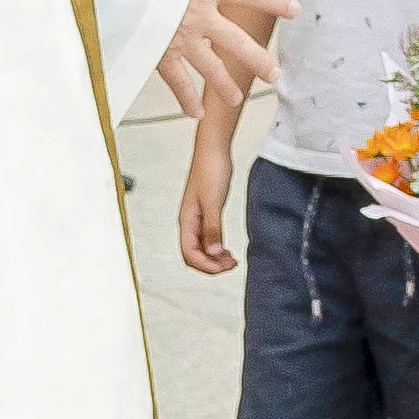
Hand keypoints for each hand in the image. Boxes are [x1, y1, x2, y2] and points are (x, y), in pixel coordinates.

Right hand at [150, 0, 297, 119]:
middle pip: (237, 41)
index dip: (274, 0)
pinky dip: (187, 99)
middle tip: (276, 75)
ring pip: (211, 67)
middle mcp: (200, 14)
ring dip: (225, 84)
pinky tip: (198, 115)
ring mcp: (181, 37)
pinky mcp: (159, 53)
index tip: (296, 10)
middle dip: (258, 59)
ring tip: (237, 99)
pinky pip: (178, 81)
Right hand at [176, 144, 237, 275]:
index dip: (205, 265)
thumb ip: (213, 228)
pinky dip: (217, 248)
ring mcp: (197, 218)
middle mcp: (189, 222)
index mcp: (187, 220)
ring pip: (201, 248)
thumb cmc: (211, 169)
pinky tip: (227, 249)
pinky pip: (208, 238)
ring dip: (214, 258)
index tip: (223, 268)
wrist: (213, 149)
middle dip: (211, 264)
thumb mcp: (214, 202)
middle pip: (194, 255)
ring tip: (231, 260)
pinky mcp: (206, 213)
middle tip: (231, 265)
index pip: (190, 254)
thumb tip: (214, 252)